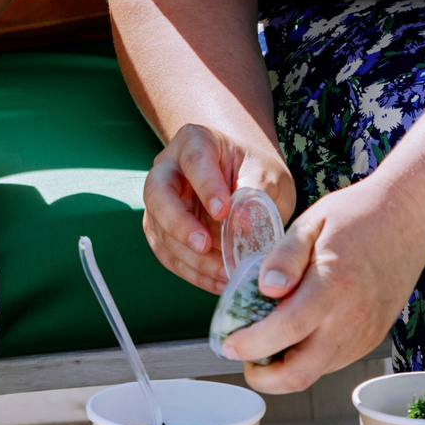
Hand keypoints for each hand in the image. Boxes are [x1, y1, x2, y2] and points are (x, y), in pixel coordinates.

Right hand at [142, 123, 293, 293]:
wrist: (246, 180)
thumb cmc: (256, 171)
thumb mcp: (267, 173)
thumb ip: (256, 192)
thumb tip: (242, 225)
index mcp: (194, 142)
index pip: (194, 162)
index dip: (205, 186)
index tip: (223, 211)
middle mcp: (168, 169)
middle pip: (157, 193)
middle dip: (179, 223)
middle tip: (205, 245)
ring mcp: (161, 201)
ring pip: (159, 229)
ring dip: (189, 257)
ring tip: (223, 273)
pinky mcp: (163, 230)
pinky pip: (168, 254)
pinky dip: (191, 272)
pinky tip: (217, 282)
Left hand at [223, 183, 424, 392]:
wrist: (408, 220)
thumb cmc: (356, 216)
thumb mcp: (310, 222)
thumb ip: (284, 256)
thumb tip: (265, 288)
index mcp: (333, 283)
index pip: (287, 329)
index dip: (252, 344)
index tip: (229, 342)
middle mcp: (352, 317)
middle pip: (302, 373)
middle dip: (264, 378)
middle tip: (242, 356)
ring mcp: (365, 333)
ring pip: (316, 372)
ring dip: (285, 367)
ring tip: (266, 338)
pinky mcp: (371, 339)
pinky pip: (332, 361)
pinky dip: (308, 356)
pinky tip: (296, 331)